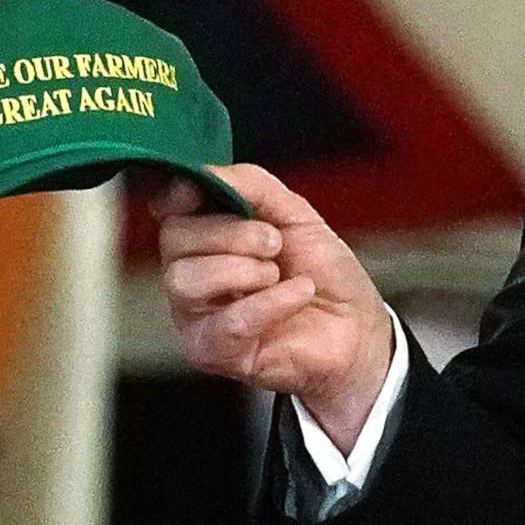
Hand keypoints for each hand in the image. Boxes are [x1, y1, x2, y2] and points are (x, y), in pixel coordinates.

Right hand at [152, 162, 394, 448]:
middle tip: (275, 245)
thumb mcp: (294, 213)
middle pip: (174, 239)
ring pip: (186, 280)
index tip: (211, 194)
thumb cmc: (323, 274)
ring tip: (279, 276)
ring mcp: (196, 316)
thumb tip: (207, 172)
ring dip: (246, 270)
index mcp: (203, 238)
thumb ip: (250, 185)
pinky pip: (228, 321)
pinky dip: (272, 302)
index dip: (182, 195)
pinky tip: (298, 294)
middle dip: (233, 234)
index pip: (168, 209)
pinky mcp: (214, 352)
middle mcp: (190, 275)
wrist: (356, 327)